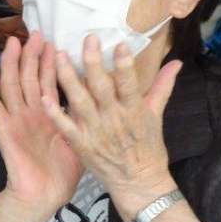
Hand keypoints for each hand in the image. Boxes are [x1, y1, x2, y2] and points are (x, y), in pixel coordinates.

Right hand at [0, 33, 82, 220]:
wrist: (45, 195)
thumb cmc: (61, 171)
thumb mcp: (78, 137)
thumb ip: (80, 116)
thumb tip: (98, 96)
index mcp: (49, 112)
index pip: (49, 80)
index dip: (50, 61)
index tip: (54, 42)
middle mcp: (31, 111)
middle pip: (29, 77)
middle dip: (32, 55)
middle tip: (36, 34)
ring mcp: (16, 118)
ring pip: (12, 85)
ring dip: (11, 63)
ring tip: (14, 43)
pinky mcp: (5, 129)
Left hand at [42, 35, 182, 219]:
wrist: (138, 183)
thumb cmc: (148, 147)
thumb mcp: (157, 115)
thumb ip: (163, 86)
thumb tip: (177, 62)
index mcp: (134, 111)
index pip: (130, 84)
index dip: (124, 65)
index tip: (119, 45)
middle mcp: (114, 119)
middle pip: (101, 88)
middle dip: (93, 62)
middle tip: (87, 39)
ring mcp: (95, 132)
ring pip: (80, 101)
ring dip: (69, 79)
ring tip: (60, 56)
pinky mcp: (81, 144)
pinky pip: (66, 126)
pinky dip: (55, 113)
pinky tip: (44, 96)